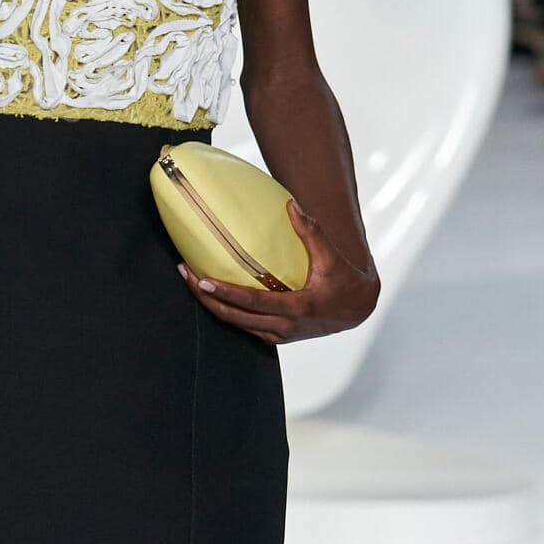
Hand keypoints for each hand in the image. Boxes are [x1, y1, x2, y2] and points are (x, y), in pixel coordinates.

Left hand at [177, 197, 377, 344]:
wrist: (357, 310)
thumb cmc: (345, 282)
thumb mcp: (331, 257)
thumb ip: (311, 232)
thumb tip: (291, 205)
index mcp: (296, 309)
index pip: (252, 302)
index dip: (225, 293)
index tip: (202, 281)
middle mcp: (284, 327)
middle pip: (235, 317)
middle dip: (206, 298)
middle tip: (186, 275)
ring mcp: (280, 336)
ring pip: (236, 325)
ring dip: (212, 306)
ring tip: (192, 283)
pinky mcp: (278, 338)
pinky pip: (245, 327)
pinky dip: (228, 313)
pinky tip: (213, 297)